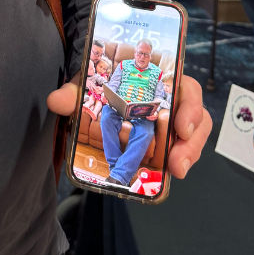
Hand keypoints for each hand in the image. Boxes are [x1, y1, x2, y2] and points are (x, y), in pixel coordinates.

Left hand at [47, 72, 211, 179]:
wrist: (99, 89)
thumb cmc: (104, 82)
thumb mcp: (91, 83)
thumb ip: (75, 91)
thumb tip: (56, 100)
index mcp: (162, 79)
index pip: (189, 89)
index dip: (191, 107)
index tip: (181, 127)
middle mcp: (173, 100)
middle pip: (196, 118)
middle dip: (192, 142)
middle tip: (177, 161)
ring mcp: (172, 123)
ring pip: (192, 138)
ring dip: (187, 155)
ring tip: (175, 170)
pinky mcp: (167, 142)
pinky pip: (180, 151)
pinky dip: (175, 162)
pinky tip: (164, 175)